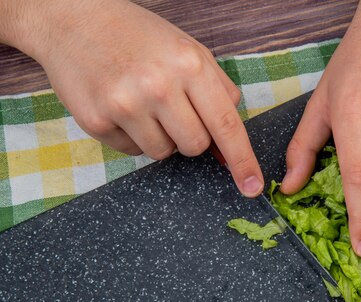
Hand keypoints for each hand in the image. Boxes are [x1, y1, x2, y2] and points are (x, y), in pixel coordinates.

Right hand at [1, 0, 262, 196]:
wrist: (74, 19)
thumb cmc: (140, 37)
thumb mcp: (191, 51)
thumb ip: (219, 93)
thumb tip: (230, 146)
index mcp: (189, 65)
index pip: (226, 125)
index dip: (242, 160)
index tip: (252, 187)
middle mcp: (158, 87)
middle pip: (196, 146)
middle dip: (192, 136)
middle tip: (174, 110)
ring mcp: (124, 105)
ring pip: (164, 153)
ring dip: (162, 138)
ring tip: (145, 104)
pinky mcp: (96, 122)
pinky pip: (133, 152)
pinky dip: (134, 137)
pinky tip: (122, 107)